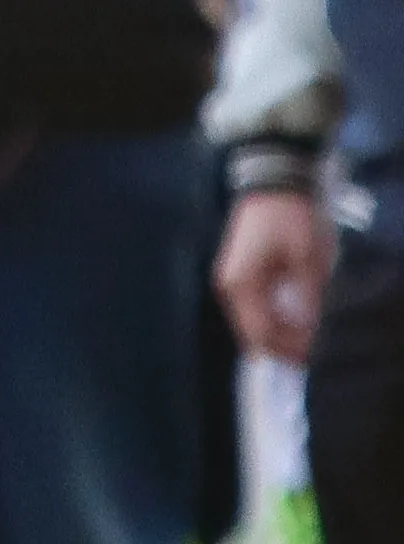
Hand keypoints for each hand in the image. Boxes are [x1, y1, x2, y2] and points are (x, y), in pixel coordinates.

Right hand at [222, 186, 332, 367]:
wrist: (277, 183)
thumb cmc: (293, 220)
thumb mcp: (308, 260)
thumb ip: (306, 300)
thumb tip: (307, 332)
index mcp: (241, 286)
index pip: (259, 334)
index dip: (285, 351)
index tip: (311, 361)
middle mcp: (230, 287)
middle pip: (253, 331)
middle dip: (282, 344)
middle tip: (314, 350)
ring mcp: (233, 279)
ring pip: (254, 320)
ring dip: (280, 330)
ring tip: (308, 333)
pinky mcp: (241, 272)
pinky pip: (256, 305)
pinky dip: (275, 315)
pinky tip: (296, 314)